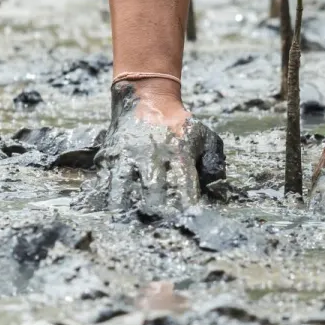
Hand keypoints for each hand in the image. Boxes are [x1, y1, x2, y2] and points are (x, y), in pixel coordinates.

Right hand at [78, 81, 225, 213]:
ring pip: (125, 189)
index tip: (187, 221)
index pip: (184, 187)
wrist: (148, 98)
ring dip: (129, 209)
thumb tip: (217, 187)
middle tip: (160, 227)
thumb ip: (214, 160)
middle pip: (153, 192)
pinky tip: (113, 211)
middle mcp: (153, 155)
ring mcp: (129, 155)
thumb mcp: (204, 136)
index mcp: (178, 153)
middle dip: (157, 213)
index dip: (185, 208)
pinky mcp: (111, 156)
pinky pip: (107, 181)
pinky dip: (109, 198)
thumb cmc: (180, 125)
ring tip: (132, 223)